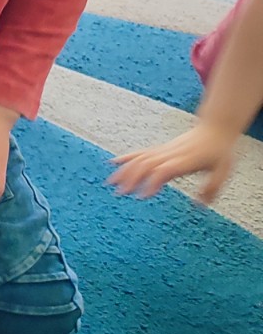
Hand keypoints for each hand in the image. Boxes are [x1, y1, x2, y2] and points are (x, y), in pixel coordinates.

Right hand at [109, 121, 238, 202]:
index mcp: (184, 161)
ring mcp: (163, 151)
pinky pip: (140, 153)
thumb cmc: (220, 150)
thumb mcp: (224, 172)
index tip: (142, 196)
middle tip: (120, 193)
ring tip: (111, 183)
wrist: (215, 128)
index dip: (152, 183)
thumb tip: (200, 205)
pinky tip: (113, 162)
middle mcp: (170, 155)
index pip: (164, 171)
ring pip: (139, 159)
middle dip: (131, 178)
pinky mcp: (161, 149)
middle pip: (146, 165)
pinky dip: (125, 158)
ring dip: (124, 170)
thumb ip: (211, 189)